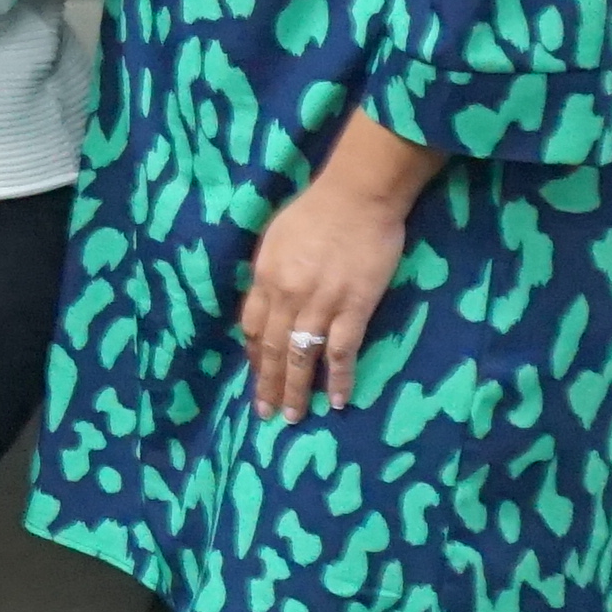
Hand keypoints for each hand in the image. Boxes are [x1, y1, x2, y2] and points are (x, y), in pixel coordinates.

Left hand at [239, 164, 416, 424]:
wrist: (359, 195)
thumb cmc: (318, 209)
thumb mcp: (277, 238)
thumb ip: (271, 272)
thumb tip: (268, 299)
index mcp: (265, 277)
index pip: (252, 327)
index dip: (254, 355)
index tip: (256, 375)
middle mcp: (286, 296)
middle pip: (272, 349)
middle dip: (267, 384)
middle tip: (265, 414)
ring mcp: (320, 304)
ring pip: (301, 357)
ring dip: (296, 390)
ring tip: (293, 416)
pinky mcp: (354, 308)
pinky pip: (341, 352)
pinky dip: (338, 379)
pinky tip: (336, 400)